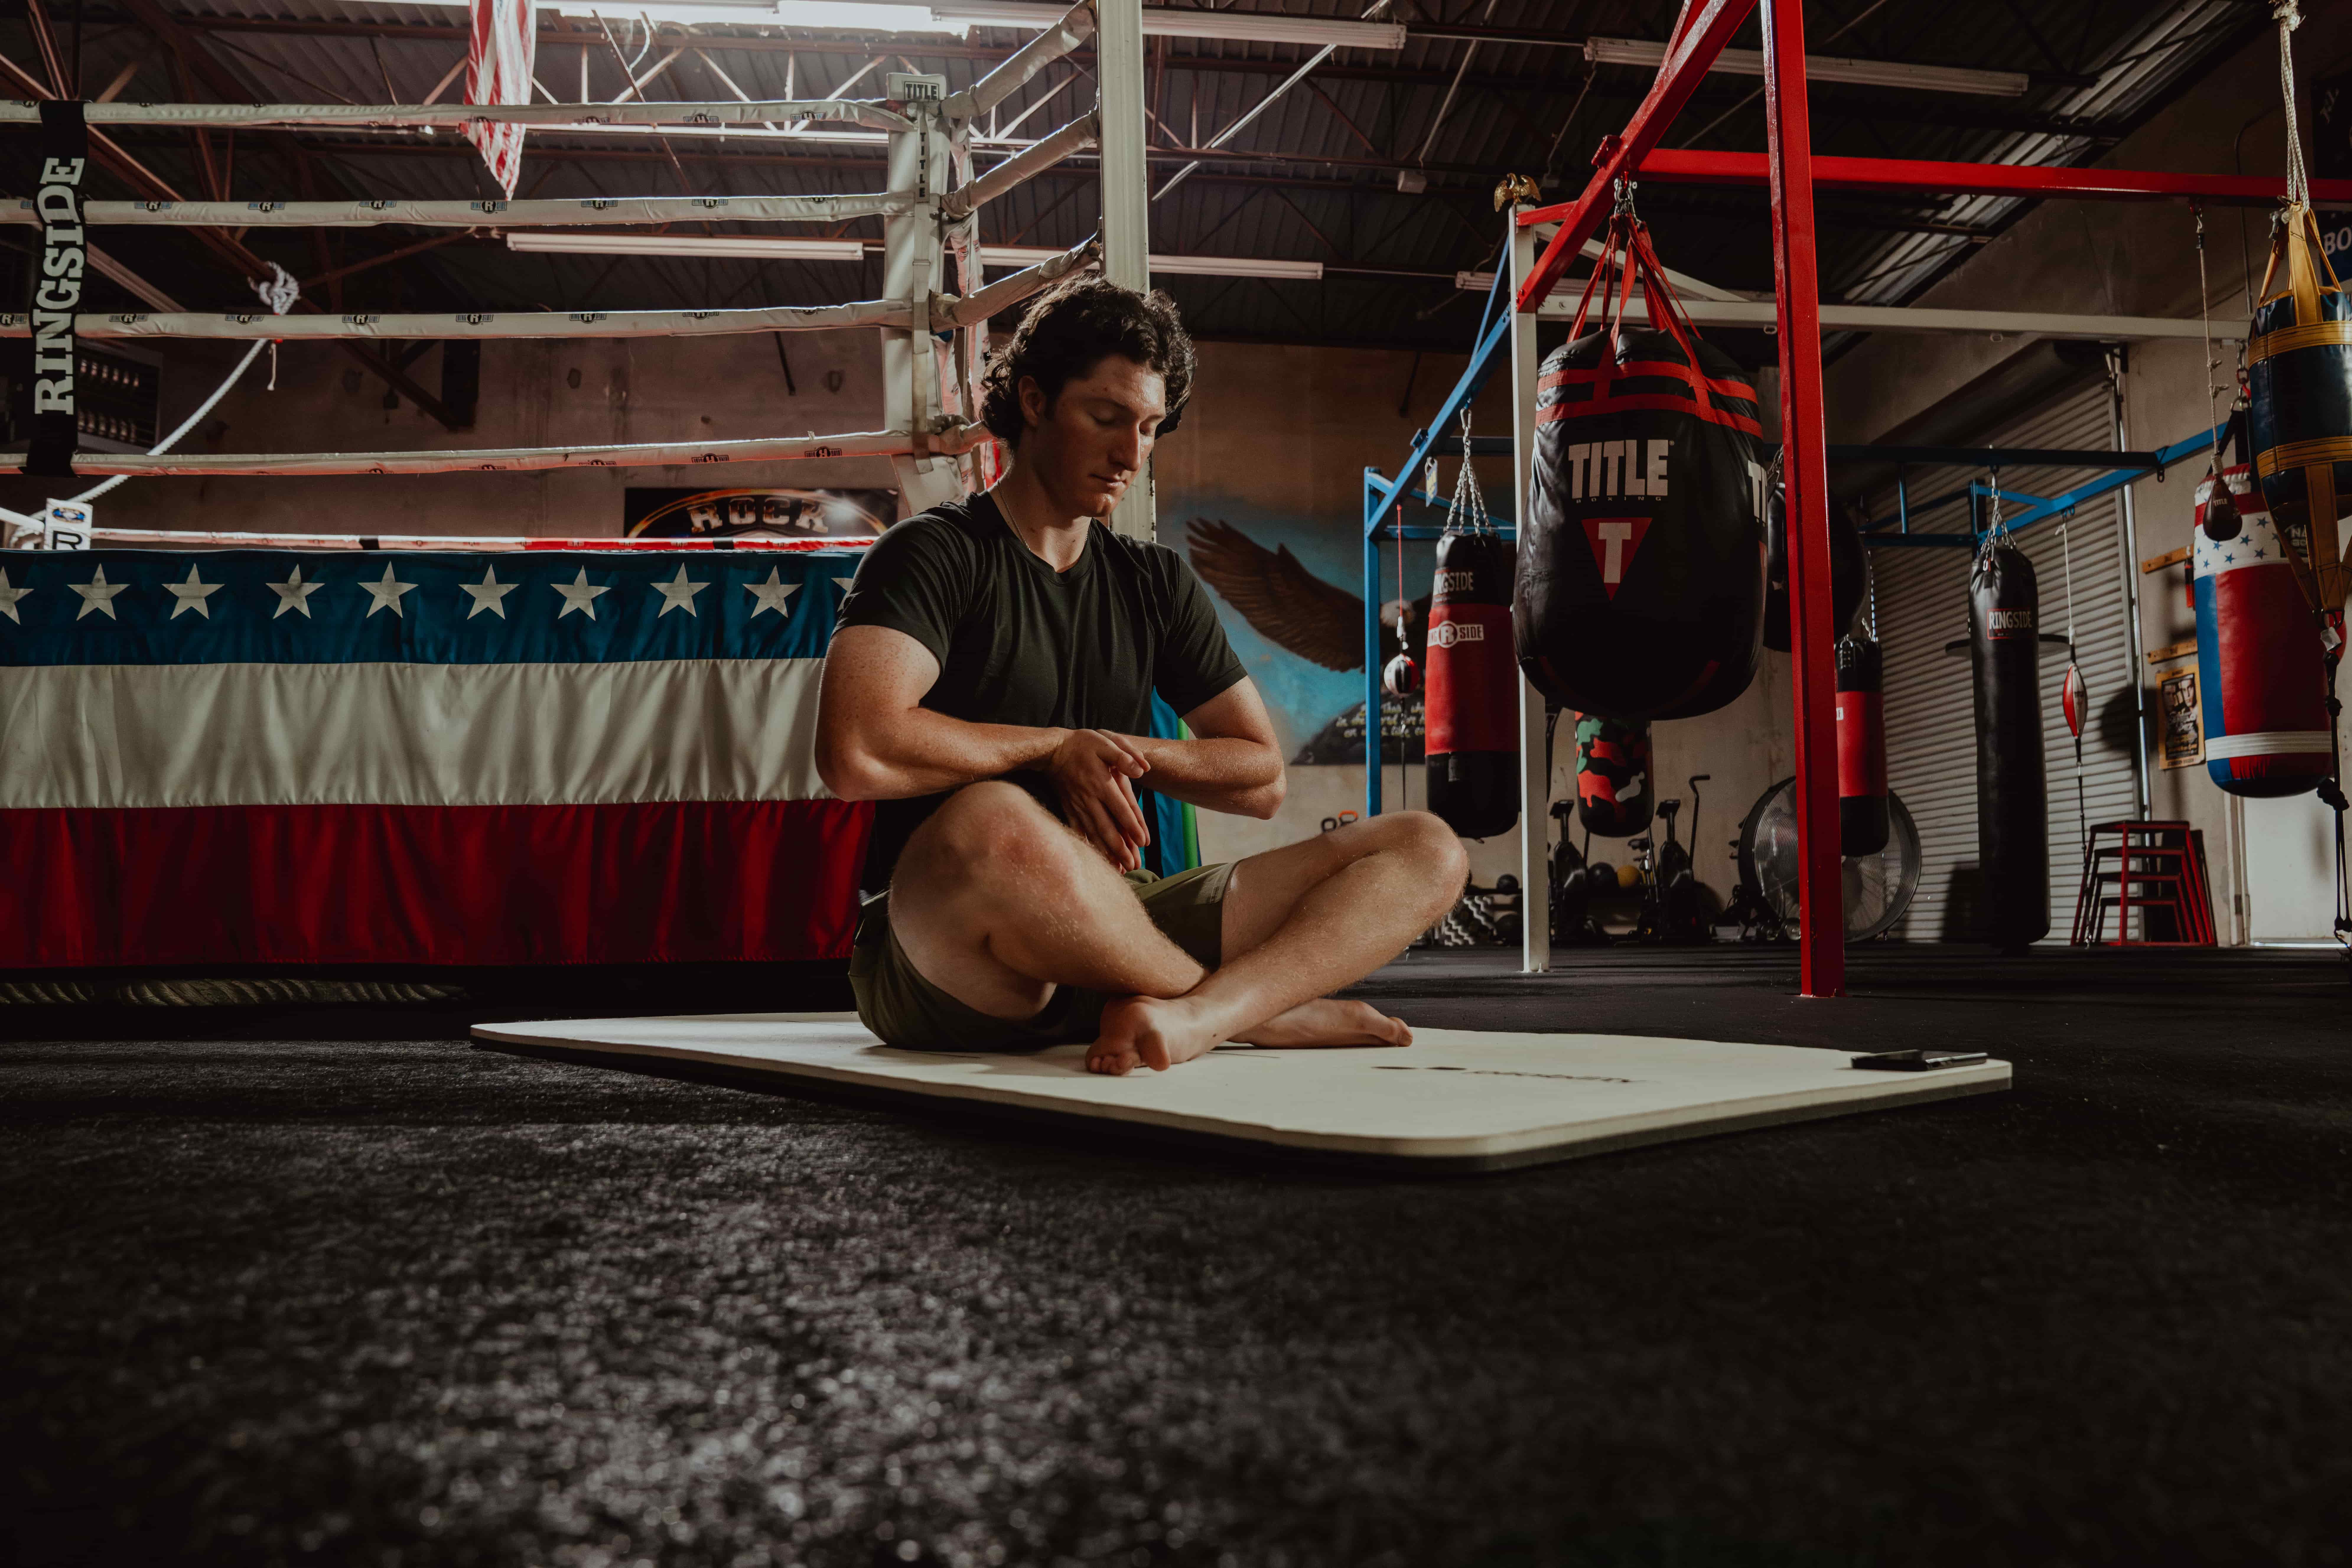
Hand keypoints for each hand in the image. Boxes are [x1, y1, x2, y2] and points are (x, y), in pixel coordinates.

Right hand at [1045, 728, 1151, 869]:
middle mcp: (1090, 799)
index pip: (1121, 809)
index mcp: (1102, 784)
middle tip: (1133, 865)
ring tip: (1118, 869)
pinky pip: (1078, 831)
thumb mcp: (1105, 742)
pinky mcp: (1068, 809)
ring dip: (1105, 852)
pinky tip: (1094, 859)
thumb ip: (1124, 755)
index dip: (1132, 827)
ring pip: (1093, 834)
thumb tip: (1141, 771)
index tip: (1143, 843)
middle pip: (1107, 828)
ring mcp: (1077, 806)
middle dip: (1120, 849)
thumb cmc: (1082, 744)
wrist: (1051, 750)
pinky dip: (1087, 846)